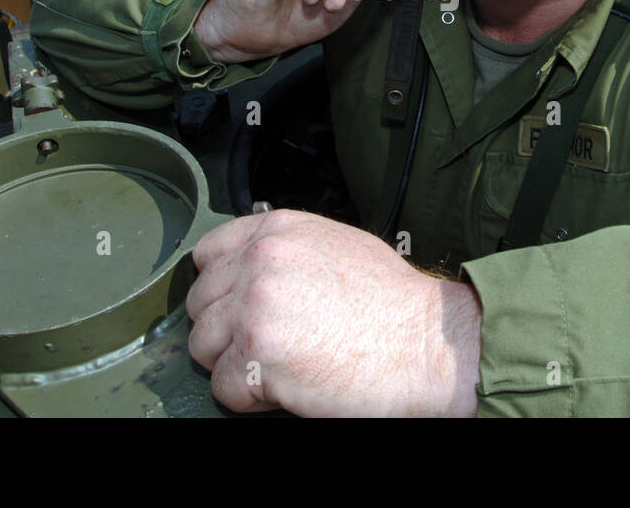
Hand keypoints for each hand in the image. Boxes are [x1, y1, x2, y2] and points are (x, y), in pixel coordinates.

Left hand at [186, 209, 482, 416]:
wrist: (427, 344)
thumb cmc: (393, 303)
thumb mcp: (336, 246)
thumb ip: (287, 251)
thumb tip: (250, 271)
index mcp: (278, 230)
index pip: (208, 253)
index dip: (220, 287)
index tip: (236, 306)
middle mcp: (260, 261)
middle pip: (201, 304)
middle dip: (225, 329)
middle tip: (265, 345)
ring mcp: (255, 306)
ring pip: (202, 345)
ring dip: (233, 363)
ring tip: (277, 367)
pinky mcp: (258, 354)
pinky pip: (223, 386)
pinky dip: (249, 398)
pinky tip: (286, 387)